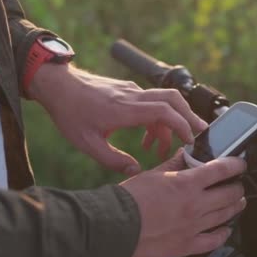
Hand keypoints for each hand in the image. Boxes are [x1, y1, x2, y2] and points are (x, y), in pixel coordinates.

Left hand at [28, 64, 207, 174]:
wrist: (58, 85)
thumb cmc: (70, 113)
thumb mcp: (87, 143)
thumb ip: (113, 160)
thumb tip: (135, 171)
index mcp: (125, 109)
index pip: (164, 111)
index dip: (181, 125)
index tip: (190, 141)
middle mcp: (133, 96)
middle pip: (173, 99)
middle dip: (189, 118)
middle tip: (198, 136)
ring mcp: (132, 91)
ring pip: (164, 101)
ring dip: (171, 123)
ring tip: (163, 149)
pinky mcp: (128, 91)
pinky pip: (151, 103)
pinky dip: (157, 120)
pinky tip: (147, 139)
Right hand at [120, 149, 246, 256]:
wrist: (114, 226)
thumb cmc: (129, 199)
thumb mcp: (153, 174)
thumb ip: (174, 163)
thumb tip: (186, 154)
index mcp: (187, 183)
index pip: (222, 169)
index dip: (236, 165)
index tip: (240, 164)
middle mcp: (195, 205)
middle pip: (230, 194)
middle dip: (237, 186)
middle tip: (236, 184)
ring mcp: (193, 227)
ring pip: (226, 215)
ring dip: (235, 206)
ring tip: (237, 202)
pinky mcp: (187, 245)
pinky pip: (214, 241)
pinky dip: (223, 234)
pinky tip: (225, 229)